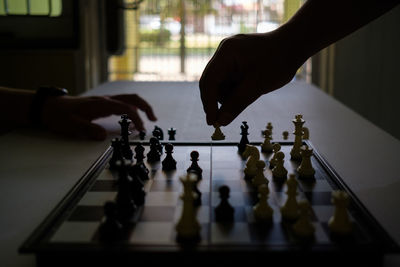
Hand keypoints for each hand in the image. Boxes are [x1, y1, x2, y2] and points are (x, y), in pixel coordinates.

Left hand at [42, 94, 156, 139]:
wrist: (50, 107)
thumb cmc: (59, 116)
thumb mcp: (71, 125)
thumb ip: (88, 130)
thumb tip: (103, 137)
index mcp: (101, 104)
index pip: (125, 108)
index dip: (136, 119)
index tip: (141, 131)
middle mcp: (105, 100)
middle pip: (132, 98)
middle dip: (145, 108)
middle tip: (153, 120)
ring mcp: (105, 100)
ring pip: (128, 99)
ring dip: (140, 107)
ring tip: (148, 119)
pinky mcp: (102, 104)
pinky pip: (122, 103)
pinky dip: (132, 109)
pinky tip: (132, 119)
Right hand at [199, 30, 304, 125]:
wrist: (293, 45)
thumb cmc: (278, 61)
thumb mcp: (257, 85)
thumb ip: (237, 103)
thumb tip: (220, 121)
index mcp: (226, 53)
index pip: (209, 81)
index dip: (208, 103)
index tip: (211, 121)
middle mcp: (223, 53)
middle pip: (210, 83)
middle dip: (215, 101)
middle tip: (220, 121)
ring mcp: (228, 57)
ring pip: (218, 84)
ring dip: (227, 96)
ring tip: (247, 97)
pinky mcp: (234, 62)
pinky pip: (227, 80)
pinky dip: (233, 91)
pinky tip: (247, 91)